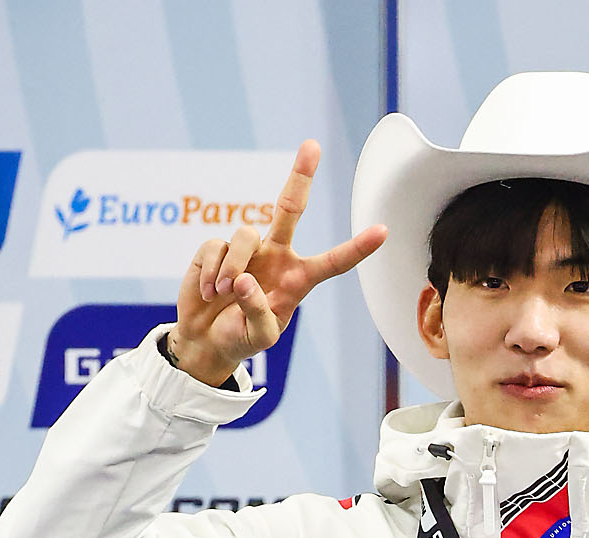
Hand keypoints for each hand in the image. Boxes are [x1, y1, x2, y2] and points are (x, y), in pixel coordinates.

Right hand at [170, 139, 386, 386]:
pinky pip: (215, 247)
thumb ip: (259, 313)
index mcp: (297, 280)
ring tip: (224, 294)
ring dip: (233, 267)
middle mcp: (276, 256)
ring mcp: (246, 249)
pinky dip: (211, 273)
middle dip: (300, 176)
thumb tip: (245, 280)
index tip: (383, 231)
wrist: (205, 339)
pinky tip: (209, 292)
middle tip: (312, 145)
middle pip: (289, 208)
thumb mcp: (259, 338)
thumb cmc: (240, 338)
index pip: (332, 263)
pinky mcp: (215, 248)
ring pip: (244, 236)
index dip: (357, 248)